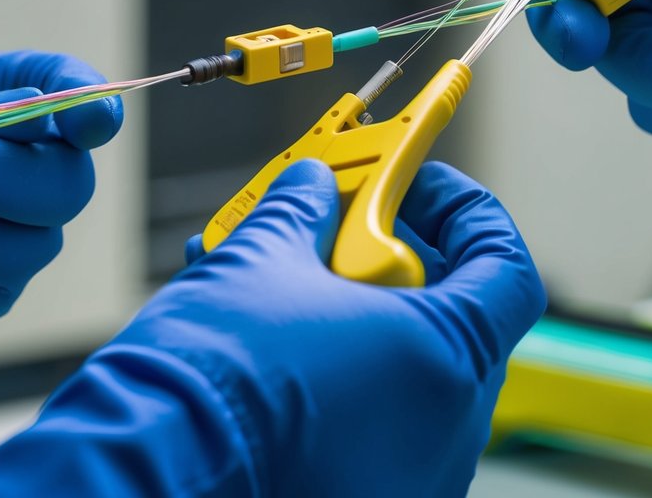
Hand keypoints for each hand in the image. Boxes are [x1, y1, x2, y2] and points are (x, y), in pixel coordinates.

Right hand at [0, 160, 543, 496]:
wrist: (146, 472)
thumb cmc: (213, 376)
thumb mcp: (260, 261)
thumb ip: (300, 210)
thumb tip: (311, 185)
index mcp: (446, 356)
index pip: (505, 267)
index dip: (467, 211)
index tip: (417, 184)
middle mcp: (446, 427)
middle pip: (456, 314)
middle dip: (397, 257)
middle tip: (340, 225)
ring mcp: (410, 474)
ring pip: (408, 370)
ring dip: (358, 314)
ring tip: (286, 278)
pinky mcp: (364, 496)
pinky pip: (374, 419)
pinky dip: (340, 372)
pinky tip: (275, 341)